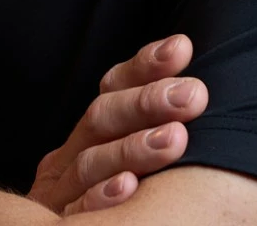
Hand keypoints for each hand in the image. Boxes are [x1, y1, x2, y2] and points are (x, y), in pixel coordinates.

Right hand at [26, 35, 209, 215]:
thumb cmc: (128, 201)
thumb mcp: (135, 162)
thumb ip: (160, 127)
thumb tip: (202, 90)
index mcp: (91, 135)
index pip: (114, 88)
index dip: (146, 67)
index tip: (182, 48)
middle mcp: (69, 157)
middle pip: (102, 118)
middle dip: (147, 102)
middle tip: (193, 95)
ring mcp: (58, 192)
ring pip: (90, 162)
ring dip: (132, 148)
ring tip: (174, 139)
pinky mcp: (54, 223)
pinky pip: (75, 211)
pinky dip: (100, 198)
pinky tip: (129, 187)